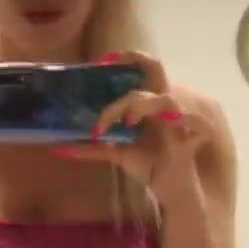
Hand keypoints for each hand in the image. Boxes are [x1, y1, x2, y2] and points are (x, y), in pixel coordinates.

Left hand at [53, 50, 214, 207]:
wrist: (172, 189)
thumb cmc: (150, 165)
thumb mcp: (117, 153)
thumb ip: (93, 148)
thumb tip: (59, 147)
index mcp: (148, 103)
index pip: (143, 69)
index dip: (127, 58)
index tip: (103, 61)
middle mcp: (162, 105)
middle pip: (156, 68)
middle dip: (137, 59)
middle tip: (110, 64)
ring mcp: (177, 119)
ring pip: (163, 97)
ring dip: (139, 104)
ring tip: (124, 120)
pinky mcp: (187, 137)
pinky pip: (189, 122)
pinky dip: (173, 122)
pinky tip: (150, 128)